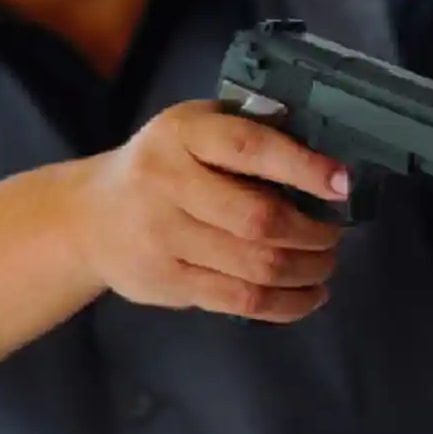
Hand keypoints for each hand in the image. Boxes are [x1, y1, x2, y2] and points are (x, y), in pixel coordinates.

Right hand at [65, 100, 347, 321]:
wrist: (89, 218)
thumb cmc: (166, 166)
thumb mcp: (196, 130)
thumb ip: (250, 137)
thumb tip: (328, 165)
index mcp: (183, 134)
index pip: (249, 148)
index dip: (304, 168)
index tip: (344, 184)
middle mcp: (167, 183)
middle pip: (259, 220)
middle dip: (314, 233)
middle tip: (335, 235)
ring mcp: (163, 237)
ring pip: (257, 267)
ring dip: (308, 270)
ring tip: (326, 265)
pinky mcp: (168, 282)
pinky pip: (242, 301)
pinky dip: (288, 303)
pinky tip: (309, 294)